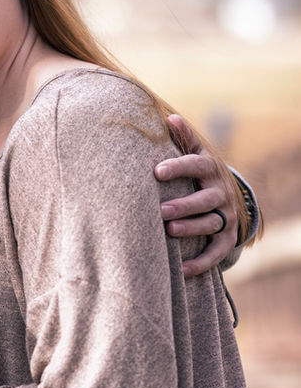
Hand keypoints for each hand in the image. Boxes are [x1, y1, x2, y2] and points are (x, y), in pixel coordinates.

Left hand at [155, 113, 236, 276]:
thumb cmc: (199, 170)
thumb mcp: (194, 151)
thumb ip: (182, 137)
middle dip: (184, 205)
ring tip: (170, 231)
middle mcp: (221, 192)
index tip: (157, 171)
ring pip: (212, 224)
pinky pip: (217, 252)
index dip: (178, 167)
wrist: (229, 194)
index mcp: (210, 168)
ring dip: (191, 228)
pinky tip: (183, 269)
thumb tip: (169, 118)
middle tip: (161, 210)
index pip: (196, 164)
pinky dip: (202, 262)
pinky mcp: (228, 237)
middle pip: (205, 199)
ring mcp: (227, 215)